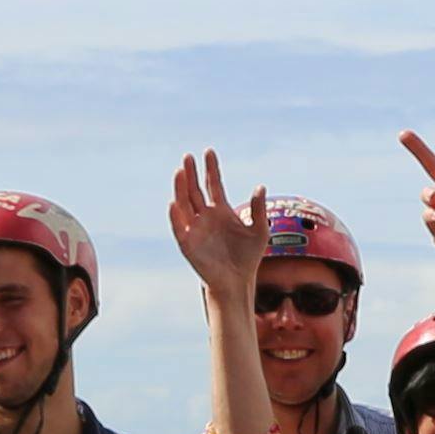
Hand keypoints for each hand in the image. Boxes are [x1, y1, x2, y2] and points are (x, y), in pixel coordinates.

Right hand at [165, 148, 260, 294]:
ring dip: (180, 189)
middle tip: (188, 157)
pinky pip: (179, 227)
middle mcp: (205, 216)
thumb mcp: (260, 230)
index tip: (209, 151)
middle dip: (191, 173)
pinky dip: (175, 216)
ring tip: (179, 172)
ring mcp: (195, 228)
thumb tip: (261, 186)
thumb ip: (259, 209)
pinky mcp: (188, 243)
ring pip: (184, 204)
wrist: (238, 281)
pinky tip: (174, 203)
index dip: (211, 168)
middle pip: (195, 190)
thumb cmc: (248, 257)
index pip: (213, 184)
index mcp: (221, 210)